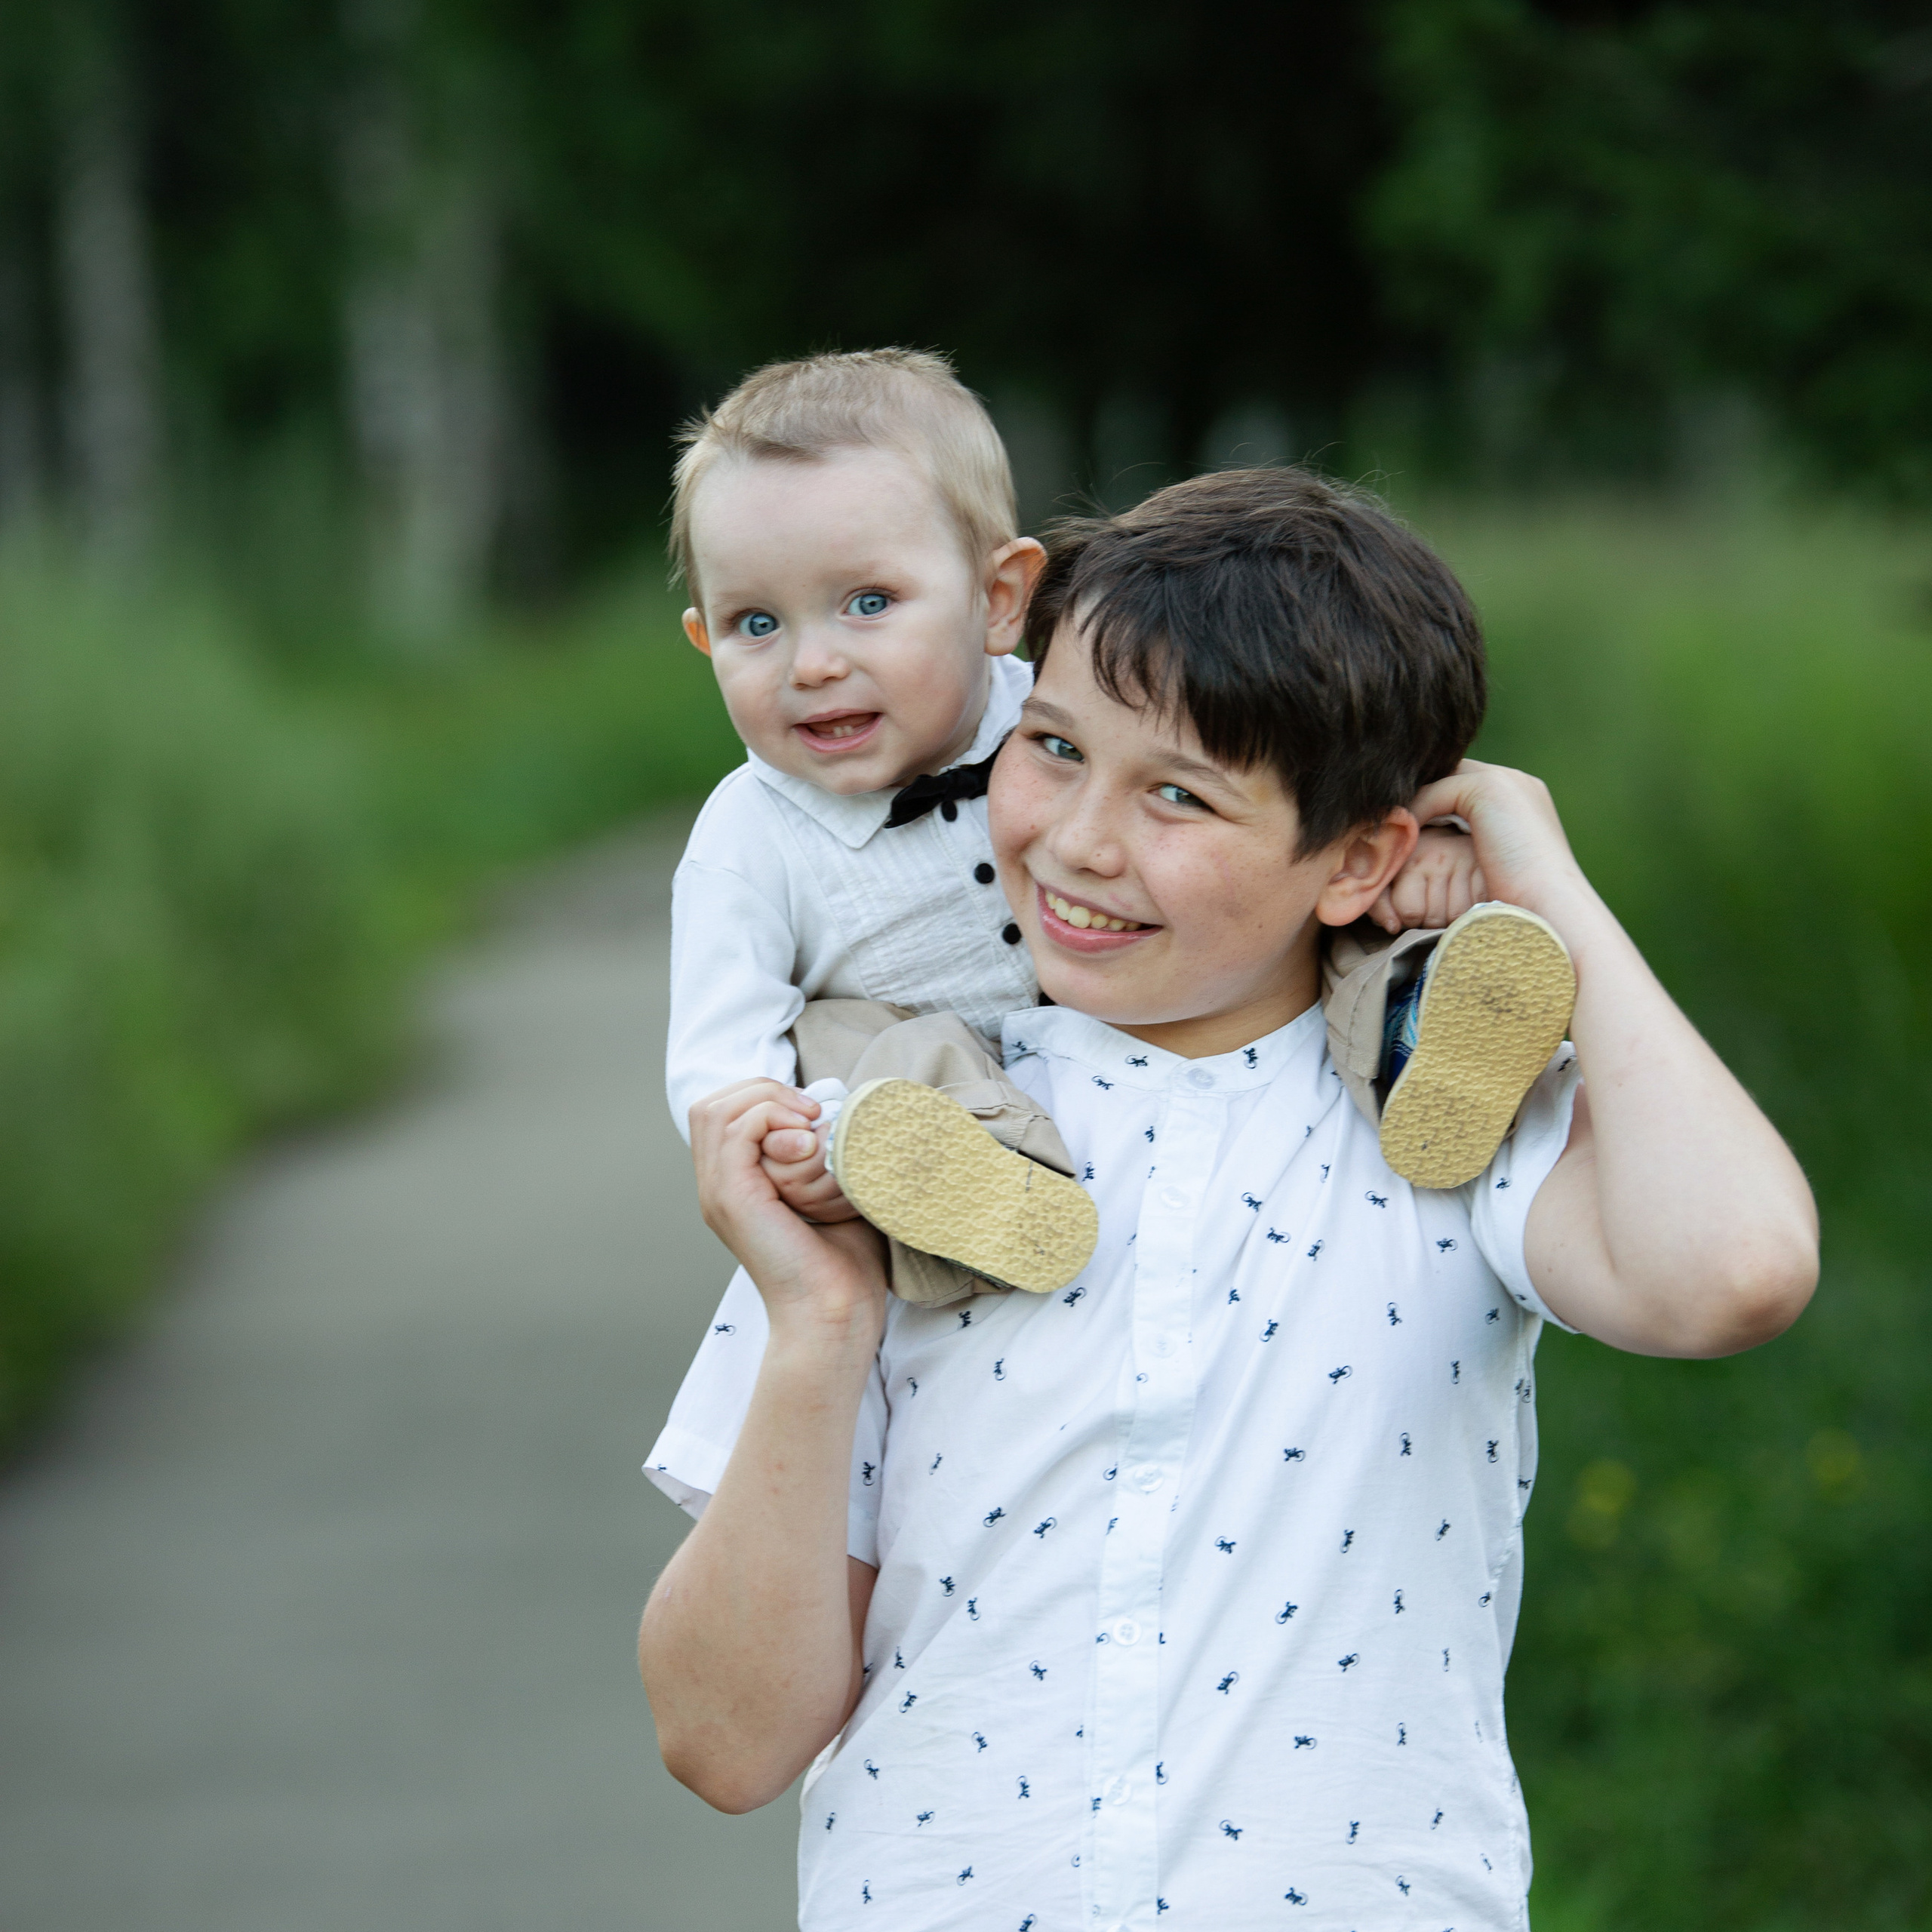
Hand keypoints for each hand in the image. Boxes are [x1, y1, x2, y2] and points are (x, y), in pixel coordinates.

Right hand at [688, 1080, 886, 1339]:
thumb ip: (822, 1155)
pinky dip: (772, 1120)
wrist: (835, 1313)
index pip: (721, 1112)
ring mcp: (718, 1193)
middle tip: (808, 1111)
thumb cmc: (844, 1264)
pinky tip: (808, 1144)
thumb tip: (838, 1114)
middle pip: (710, 1105)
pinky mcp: (732, 1198)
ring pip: (716, 1110)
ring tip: (808, 1122)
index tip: (811, 1113)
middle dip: (761, 1090)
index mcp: (733, 1187)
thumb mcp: (831, 1195)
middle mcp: (716, 1188)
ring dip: (767, 1101)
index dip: (762, 1095)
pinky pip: (735, 1131)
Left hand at [1367, 825, 1487, 933]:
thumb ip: (1381, 905)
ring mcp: (1465, 863)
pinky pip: (1478, 906)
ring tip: (1445, 906)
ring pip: (1457, 916)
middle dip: (1429, 922)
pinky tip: (1462, 900)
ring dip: (1450, 920)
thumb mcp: (1389, 880)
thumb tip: (1392, 927)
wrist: (1445, 835)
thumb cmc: (1412, 863)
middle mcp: (1439, 860)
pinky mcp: (1485, 868)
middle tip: (1429, 908)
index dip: (1409, 920)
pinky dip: (1469, 912)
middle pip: (1435, 918)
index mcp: (1411, 862)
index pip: (1410, 912)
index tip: (1411, 910)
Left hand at [1402, 760, 1590, 926]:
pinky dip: (1416, 814)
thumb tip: (1439, 853)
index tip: (1403, 826)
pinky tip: (1402, 840)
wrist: (1550, 910)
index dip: (1432, 801)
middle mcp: (1516, 782)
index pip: (1465, 784)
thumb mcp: (1495, 870)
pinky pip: (1435, 793)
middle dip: (1419, 795)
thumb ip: (1474, 849)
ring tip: (1385, 830)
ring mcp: (1505, 781)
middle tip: (1386, 820)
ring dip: (1412, 804)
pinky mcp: (1488, 788)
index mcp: (1523, 798)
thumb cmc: (1525, 905)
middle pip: (1451, 774)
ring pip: (1440, 780)